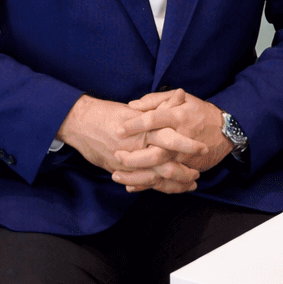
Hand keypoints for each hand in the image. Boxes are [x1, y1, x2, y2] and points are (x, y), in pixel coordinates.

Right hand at [56, 95, 205, 193]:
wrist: (80, 123)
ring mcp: (128, 161)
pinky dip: (155, 187)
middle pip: (165, 163)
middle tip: (197, 173)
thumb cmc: (108, 113)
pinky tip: (166, 188)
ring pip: (155, 177)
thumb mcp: (136, 108)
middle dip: (184, 171)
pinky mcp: (120, 170)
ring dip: (174, 182)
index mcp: (142, 128)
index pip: (170, 138)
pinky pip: (141, 182)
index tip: (202, 148)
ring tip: (188, 183)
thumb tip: (181, 95)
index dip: (187, 145)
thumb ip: (160, 105)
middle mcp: (136, 146)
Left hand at [117, 88, 233, 178]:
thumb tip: (133, 105)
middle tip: (116, 156)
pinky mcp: (187, 169)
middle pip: (156, 152)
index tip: (119, 130)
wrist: (225, 131)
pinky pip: (167, 181)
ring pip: (160, 171)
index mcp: (178, 117)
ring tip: (116, 175)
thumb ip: (156, 100)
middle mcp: (181, 139)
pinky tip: (131, 186)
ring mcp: (184, 158)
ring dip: (138, 176)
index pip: (154, 120)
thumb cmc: (199, 111)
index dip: (136, 125)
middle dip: (134, 158)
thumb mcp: (182, 99)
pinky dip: (149, 186)